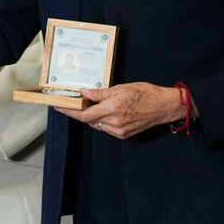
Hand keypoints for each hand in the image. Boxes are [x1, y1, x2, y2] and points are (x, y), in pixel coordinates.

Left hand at [58, 82, 182, 138]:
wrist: (164, 106)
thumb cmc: (145, 93)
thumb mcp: (121, 88)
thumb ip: (100, 93)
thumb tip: (83, 93)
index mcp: (112, 109)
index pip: (84, 114)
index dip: (69, 112)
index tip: (59, 107)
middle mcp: (114, 122)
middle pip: (88, 120)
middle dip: (81, 112)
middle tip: (76, 103)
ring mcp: (119, 130)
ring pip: (96, 125)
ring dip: (92, 116)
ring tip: (95, 105)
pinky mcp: (124, 135)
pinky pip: (106, 128)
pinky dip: (102, 121)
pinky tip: (107, 112)